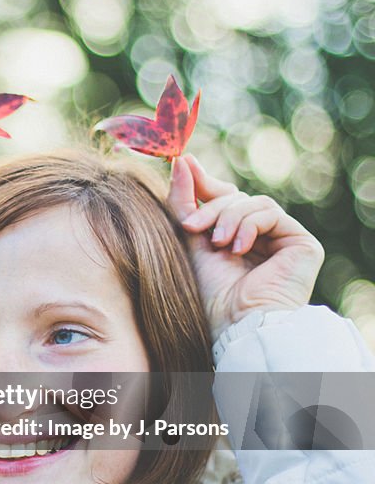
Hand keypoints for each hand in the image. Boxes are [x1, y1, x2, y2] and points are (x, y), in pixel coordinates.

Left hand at [168, 154, 324, 340]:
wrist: (235, 322)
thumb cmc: (211, 292)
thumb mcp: (190, 240)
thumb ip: (184, 203)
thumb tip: (181, 161)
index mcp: (237, 237)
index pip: (224, 200)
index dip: (203, 184)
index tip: (181, 164)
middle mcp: (262, 237)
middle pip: (236, 198)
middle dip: (210, 205)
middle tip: (190, 224)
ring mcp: (283, 239)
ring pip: (252, 202)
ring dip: (228, 217)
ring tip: (216, 243)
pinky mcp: (301, 243)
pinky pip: (271, 213)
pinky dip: (249, 224)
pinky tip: (238, 248)